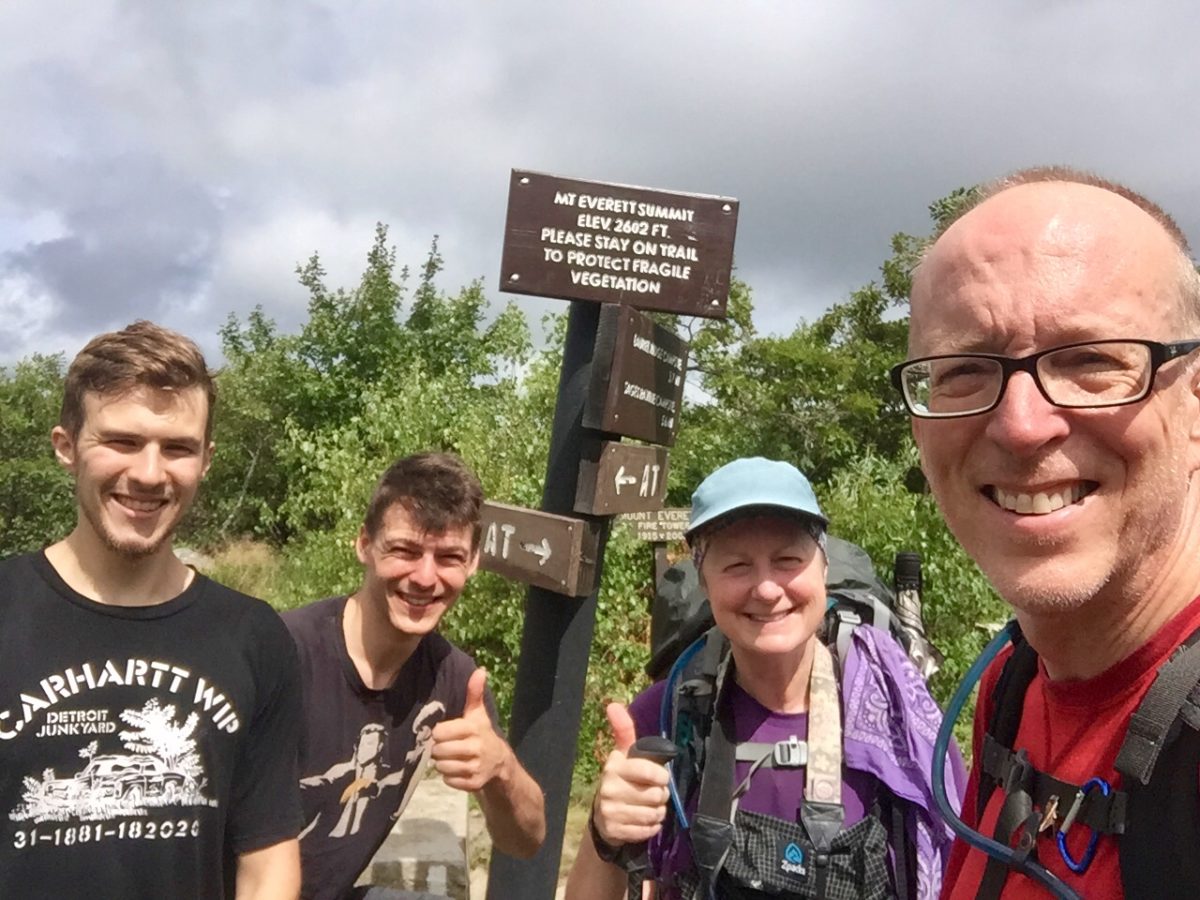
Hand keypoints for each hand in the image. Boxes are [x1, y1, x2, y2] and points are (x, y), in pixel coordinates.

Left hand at [431, 668, 509, 792]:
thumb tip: (480, 670)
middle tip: (445, 747)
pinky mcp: (474, 783)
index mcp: (473, 728)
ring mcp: (476, 767)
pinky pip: (449, 781)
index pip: (441, 732)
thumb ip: (474, 693)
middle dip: (438, 750)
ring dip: (442, 764)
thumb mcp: (478, 714)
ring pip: (443, 767)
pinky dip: (449, 777)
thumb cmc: (481, 733)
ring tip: (450, 758)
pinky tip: (457, 770)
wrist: (499, 762)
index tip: (443, 733)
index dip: (438, 733)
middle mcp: (476, 748)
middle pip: (439, 751)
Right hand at [590, 702, 670, 847]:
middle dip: (661, 795)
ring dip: (658, 812)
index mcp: (614, 766)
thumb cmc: (622, 779)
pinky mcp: (614, 830)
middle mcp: (608, 788)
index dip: (661, 776)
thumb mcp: (623, 755)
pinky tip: (643, 821)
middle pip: (655, 795)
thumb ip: (624, 730)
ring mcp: (610, 811)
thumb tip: (613, 705)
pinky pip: (648, 830)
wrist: (603, 815)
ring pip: (653, 814)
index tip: (661, 777)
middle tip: (654, 794)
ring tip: (649, 807)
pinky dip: (652, 827)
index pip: (648, 771)